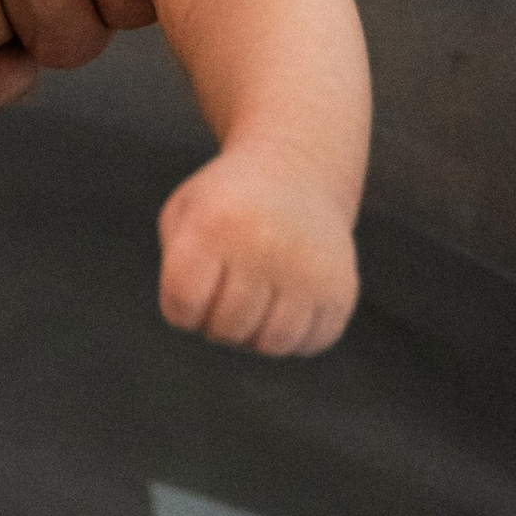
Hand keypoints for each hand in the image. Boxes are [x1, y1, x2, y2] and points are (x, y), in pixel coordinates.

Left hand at [157, 150, 357, 356]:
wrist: (298, 169)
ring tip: (253, 301)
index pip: (183, 306)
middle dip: (216, 323)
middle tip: (225, 292)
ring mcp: (309, 269)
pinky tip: (285, 302)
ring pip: (271, 346)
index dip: (181, 309)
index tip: (192, 287)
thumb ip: (174, 269)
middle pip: (226, 330)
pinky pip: (310, 344)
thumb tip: (196, 322)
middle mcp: (266, 246)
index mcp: (216, 225)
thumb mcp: (184, 214)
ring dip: (255, 336)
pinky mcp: (341, 288)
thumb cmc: (228, 203)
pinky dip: (293, 337)